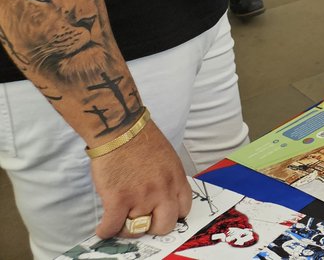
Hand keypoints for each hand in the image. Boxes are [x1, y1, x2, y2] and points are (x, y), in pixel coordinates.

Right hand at [92, 120, 191, 238]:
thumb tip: (159, 199)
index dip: (171, 216)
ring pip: (136, 230)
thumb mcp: (168, 160)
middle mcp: (163, 191)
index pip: (184, 210)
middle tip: (141, 222)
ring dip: (125, 229)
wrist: (122, 130)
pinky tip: (103, 227)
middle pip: (165, 226)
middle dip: (152, 228)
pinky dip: (106, 231)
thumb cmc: (142, 140)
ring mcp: (142, 197)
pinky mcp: (118, 200)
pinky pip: (112, 228)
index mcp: (177, 180)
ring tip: (118, 222)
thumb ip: (167, 180)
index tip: (160, 215)